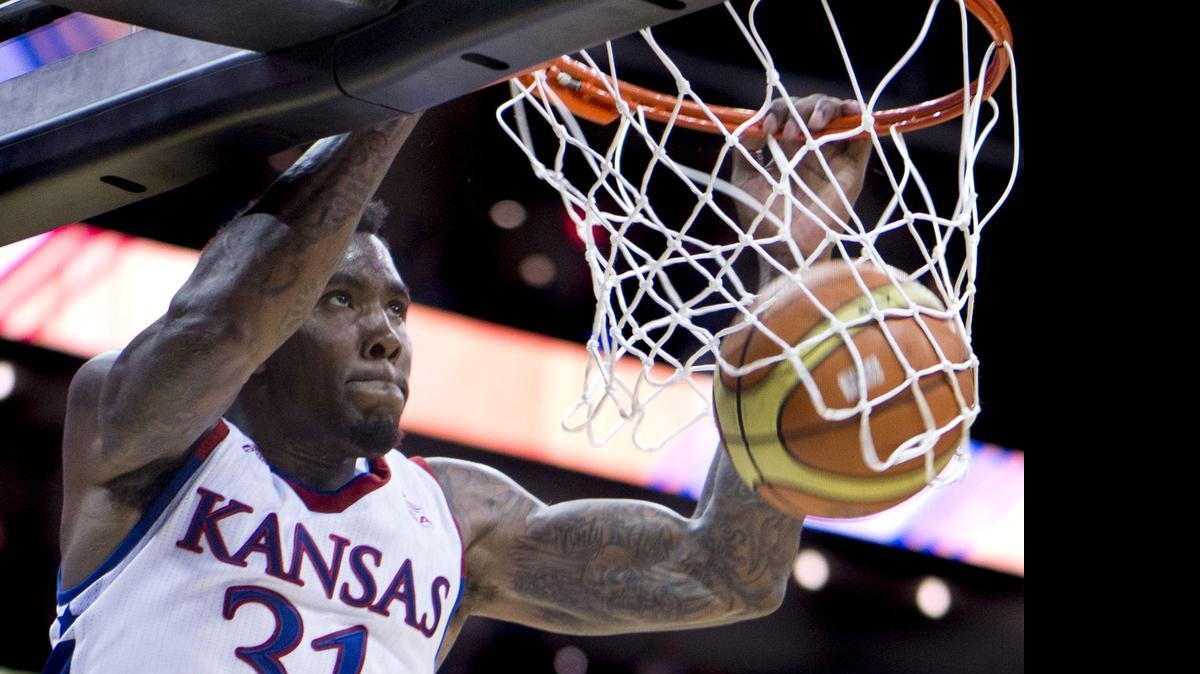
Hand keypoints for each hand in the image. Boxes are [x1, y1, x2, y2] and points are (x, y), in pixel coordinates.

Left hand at [731, 95, 870, 279]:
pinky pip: (862, 134)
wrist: (785, 246)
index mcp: (787, 151)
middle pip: (812, 108)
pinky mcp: (852, 167)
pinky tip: (849, 113)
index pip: (788, 113)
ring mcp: (833, 156)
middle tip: (789, 132)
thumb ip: (744, 151)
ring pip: (838, 115)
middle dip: (800, 108)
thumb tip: (752, 125)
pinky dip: (858, 117)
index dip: (778, 111)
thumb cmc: (763, 219)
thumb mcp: (744, 180)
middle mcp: (811, 150)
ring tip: (813, 124)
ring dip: (826, 108)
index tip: (767, 128)